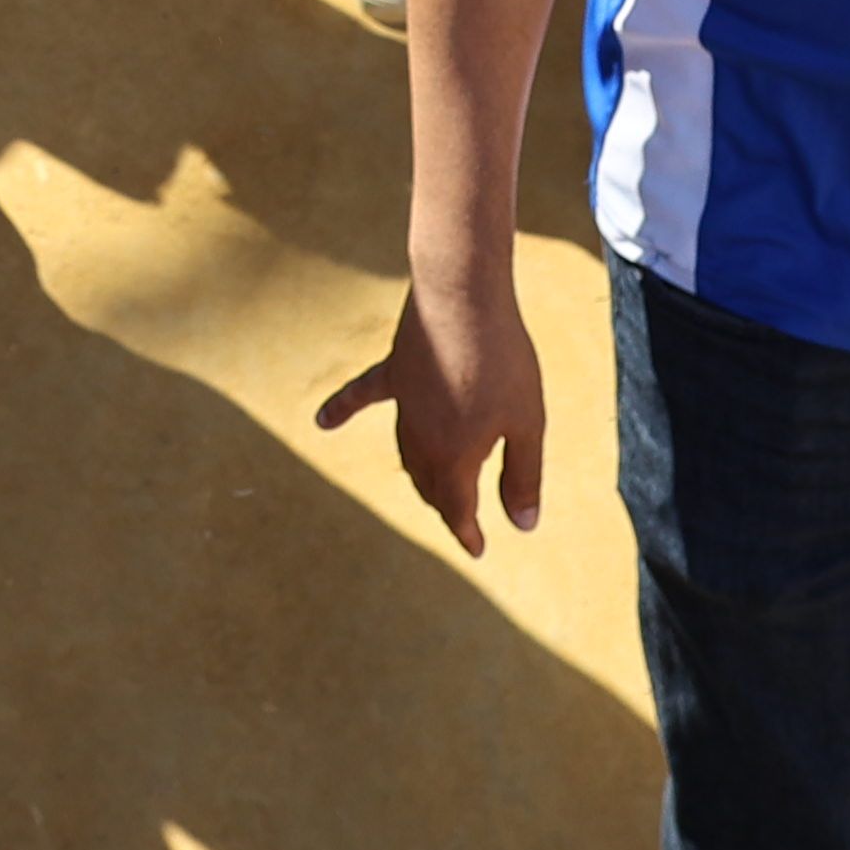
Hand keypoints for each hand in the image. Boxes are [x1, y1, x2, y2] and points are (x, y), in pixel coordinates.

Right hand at [311, 270, 545, 554]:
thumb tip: (522, 525)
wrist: (463, 298)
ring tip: (432, 486)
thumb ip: (523, 476)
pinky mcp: (395, 372)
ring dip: (420, 474)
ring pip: (405, 453)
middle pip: (429, 486)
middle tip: (464, 518)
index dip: (468, 534)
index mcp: (454, 458)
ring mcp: (403, 405)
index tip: (477, 551)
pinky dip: (343, 410)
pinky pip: (363, 396)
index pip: (457, 510)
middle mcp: (421, 440)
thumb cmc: (503, 361)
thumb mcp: (527, 424)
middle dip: (446, 506)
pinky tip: (322, 422)